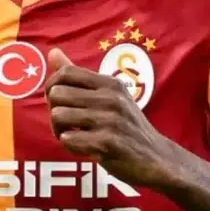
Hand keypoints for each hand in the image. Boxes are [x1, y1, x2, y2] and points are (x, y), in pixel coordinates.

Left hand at [44, 48, 181, 188]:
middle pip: (57, 94)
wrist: (157, 158)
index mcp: (110, 84)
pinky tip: (85, 149)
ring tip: (76, 137)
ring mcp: (110, 120)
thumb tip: (52, 52)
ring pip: (58, 116)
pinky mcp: (108, 143)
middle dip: (54, 112)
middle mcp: (111, 98)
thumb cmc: (127, 127)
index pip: (65, 73)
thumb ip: (79, 77)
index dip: (52, 87)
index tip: (59, 103)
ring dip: (60, 131)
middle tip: (68, 125)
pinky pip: (68, 139)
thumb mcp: (109, 97)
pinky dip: (71, 147)